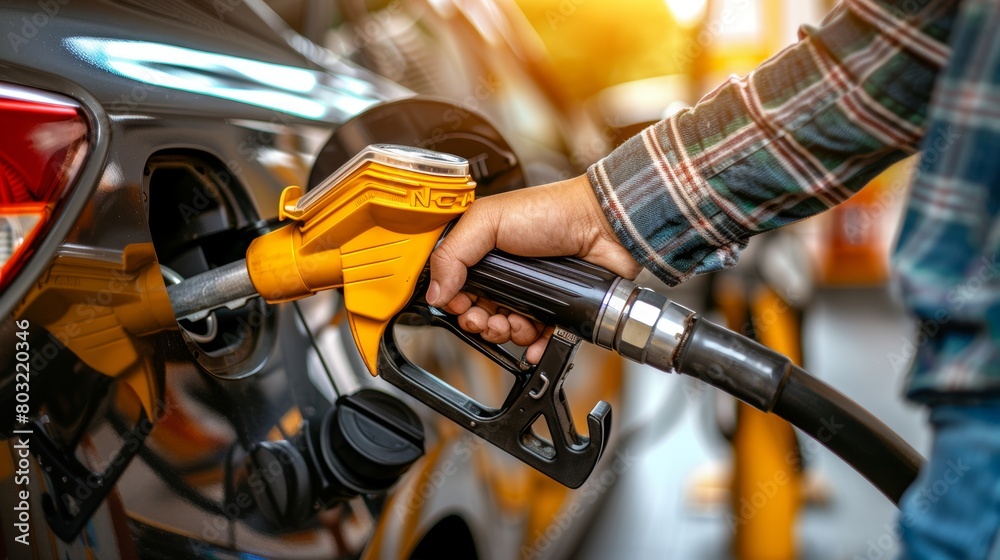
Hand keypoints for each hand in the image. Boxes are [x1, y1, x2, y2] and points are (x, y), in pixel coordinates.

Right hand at [426, 174, 641, 362]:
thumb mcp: (488, 220)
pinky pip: (539, 339)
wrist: (602, 226)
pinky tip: (533, 344)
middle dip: (480, 323)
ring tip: (515, 324)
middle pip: (480, 313)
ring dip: (506, 334)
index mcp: (484, 252)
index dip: (455, 302)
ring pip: (507, 330)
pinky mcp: (556, 309)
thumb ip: (453, 253)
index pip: (457, 287)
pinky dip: (534, 347)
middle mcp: (507, 275)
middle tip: (487, 318)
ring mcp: (532, 293)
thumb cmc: (551, 212)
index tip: (460, 305)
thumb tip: (434, 291)